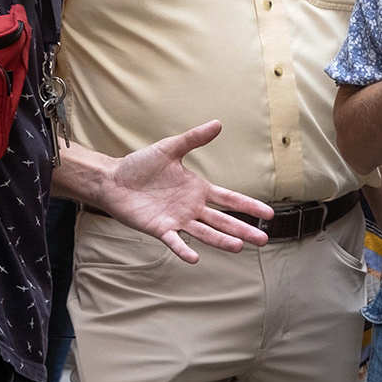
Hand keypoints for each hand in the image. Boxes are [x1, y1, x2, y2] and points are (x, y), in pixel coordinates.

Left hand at [91, 120, 274, 262]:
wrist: (113, 180)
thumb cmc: (140, 165)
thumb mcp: (170, 148)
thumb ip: (194, 138)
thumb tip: (218, 123)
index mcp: (198, 189)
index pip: (230, 199)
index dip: (249, 206)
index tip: (268, 214)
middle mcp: (192, 208)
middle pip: (223, 221)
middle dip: (243, 230)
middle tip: (263, 240)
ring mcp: (177, 220)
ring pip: (205, 233)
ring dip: (221, 241)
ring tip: (239, 247)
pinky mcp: (160, 229)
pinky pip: (174, 242)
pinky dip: (184, 250)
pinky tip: (195, 258)